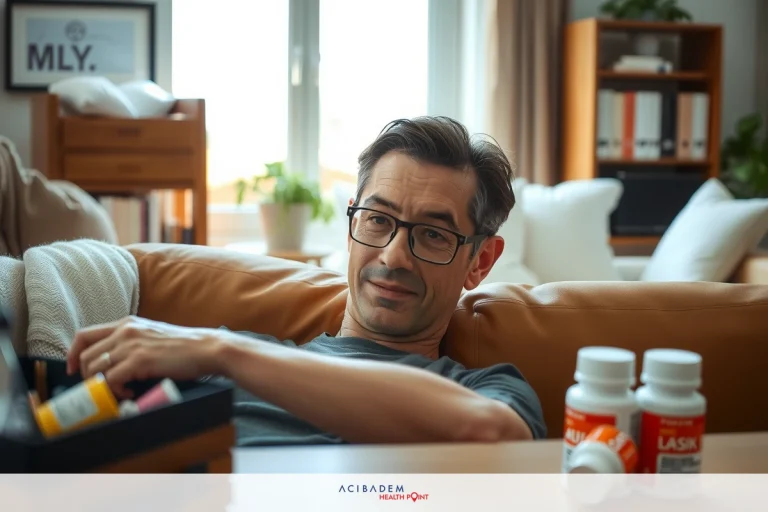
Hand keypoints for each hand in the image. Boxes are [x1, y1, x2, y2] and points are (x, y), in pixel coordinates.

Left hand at [67, 316, 222, 397]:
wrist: (207, 348)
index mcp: (127, 323)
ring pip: (94, 369)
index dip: (72, 354)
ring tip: (121, 390)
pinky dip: (115, 390)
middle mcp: (125, 330)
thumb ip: (131, 343)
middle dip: (87, 376)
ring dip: (102, 385)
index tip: (73, 369)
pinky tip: (129, 392)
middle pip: (85, 355)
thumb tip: (113, 363)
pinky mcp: (139, 360)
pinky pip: (110, 379)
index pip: (84, 335)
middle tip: (102, 388)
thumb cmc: (184, 346)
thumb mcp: (151, 336)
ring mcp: (131, 345)